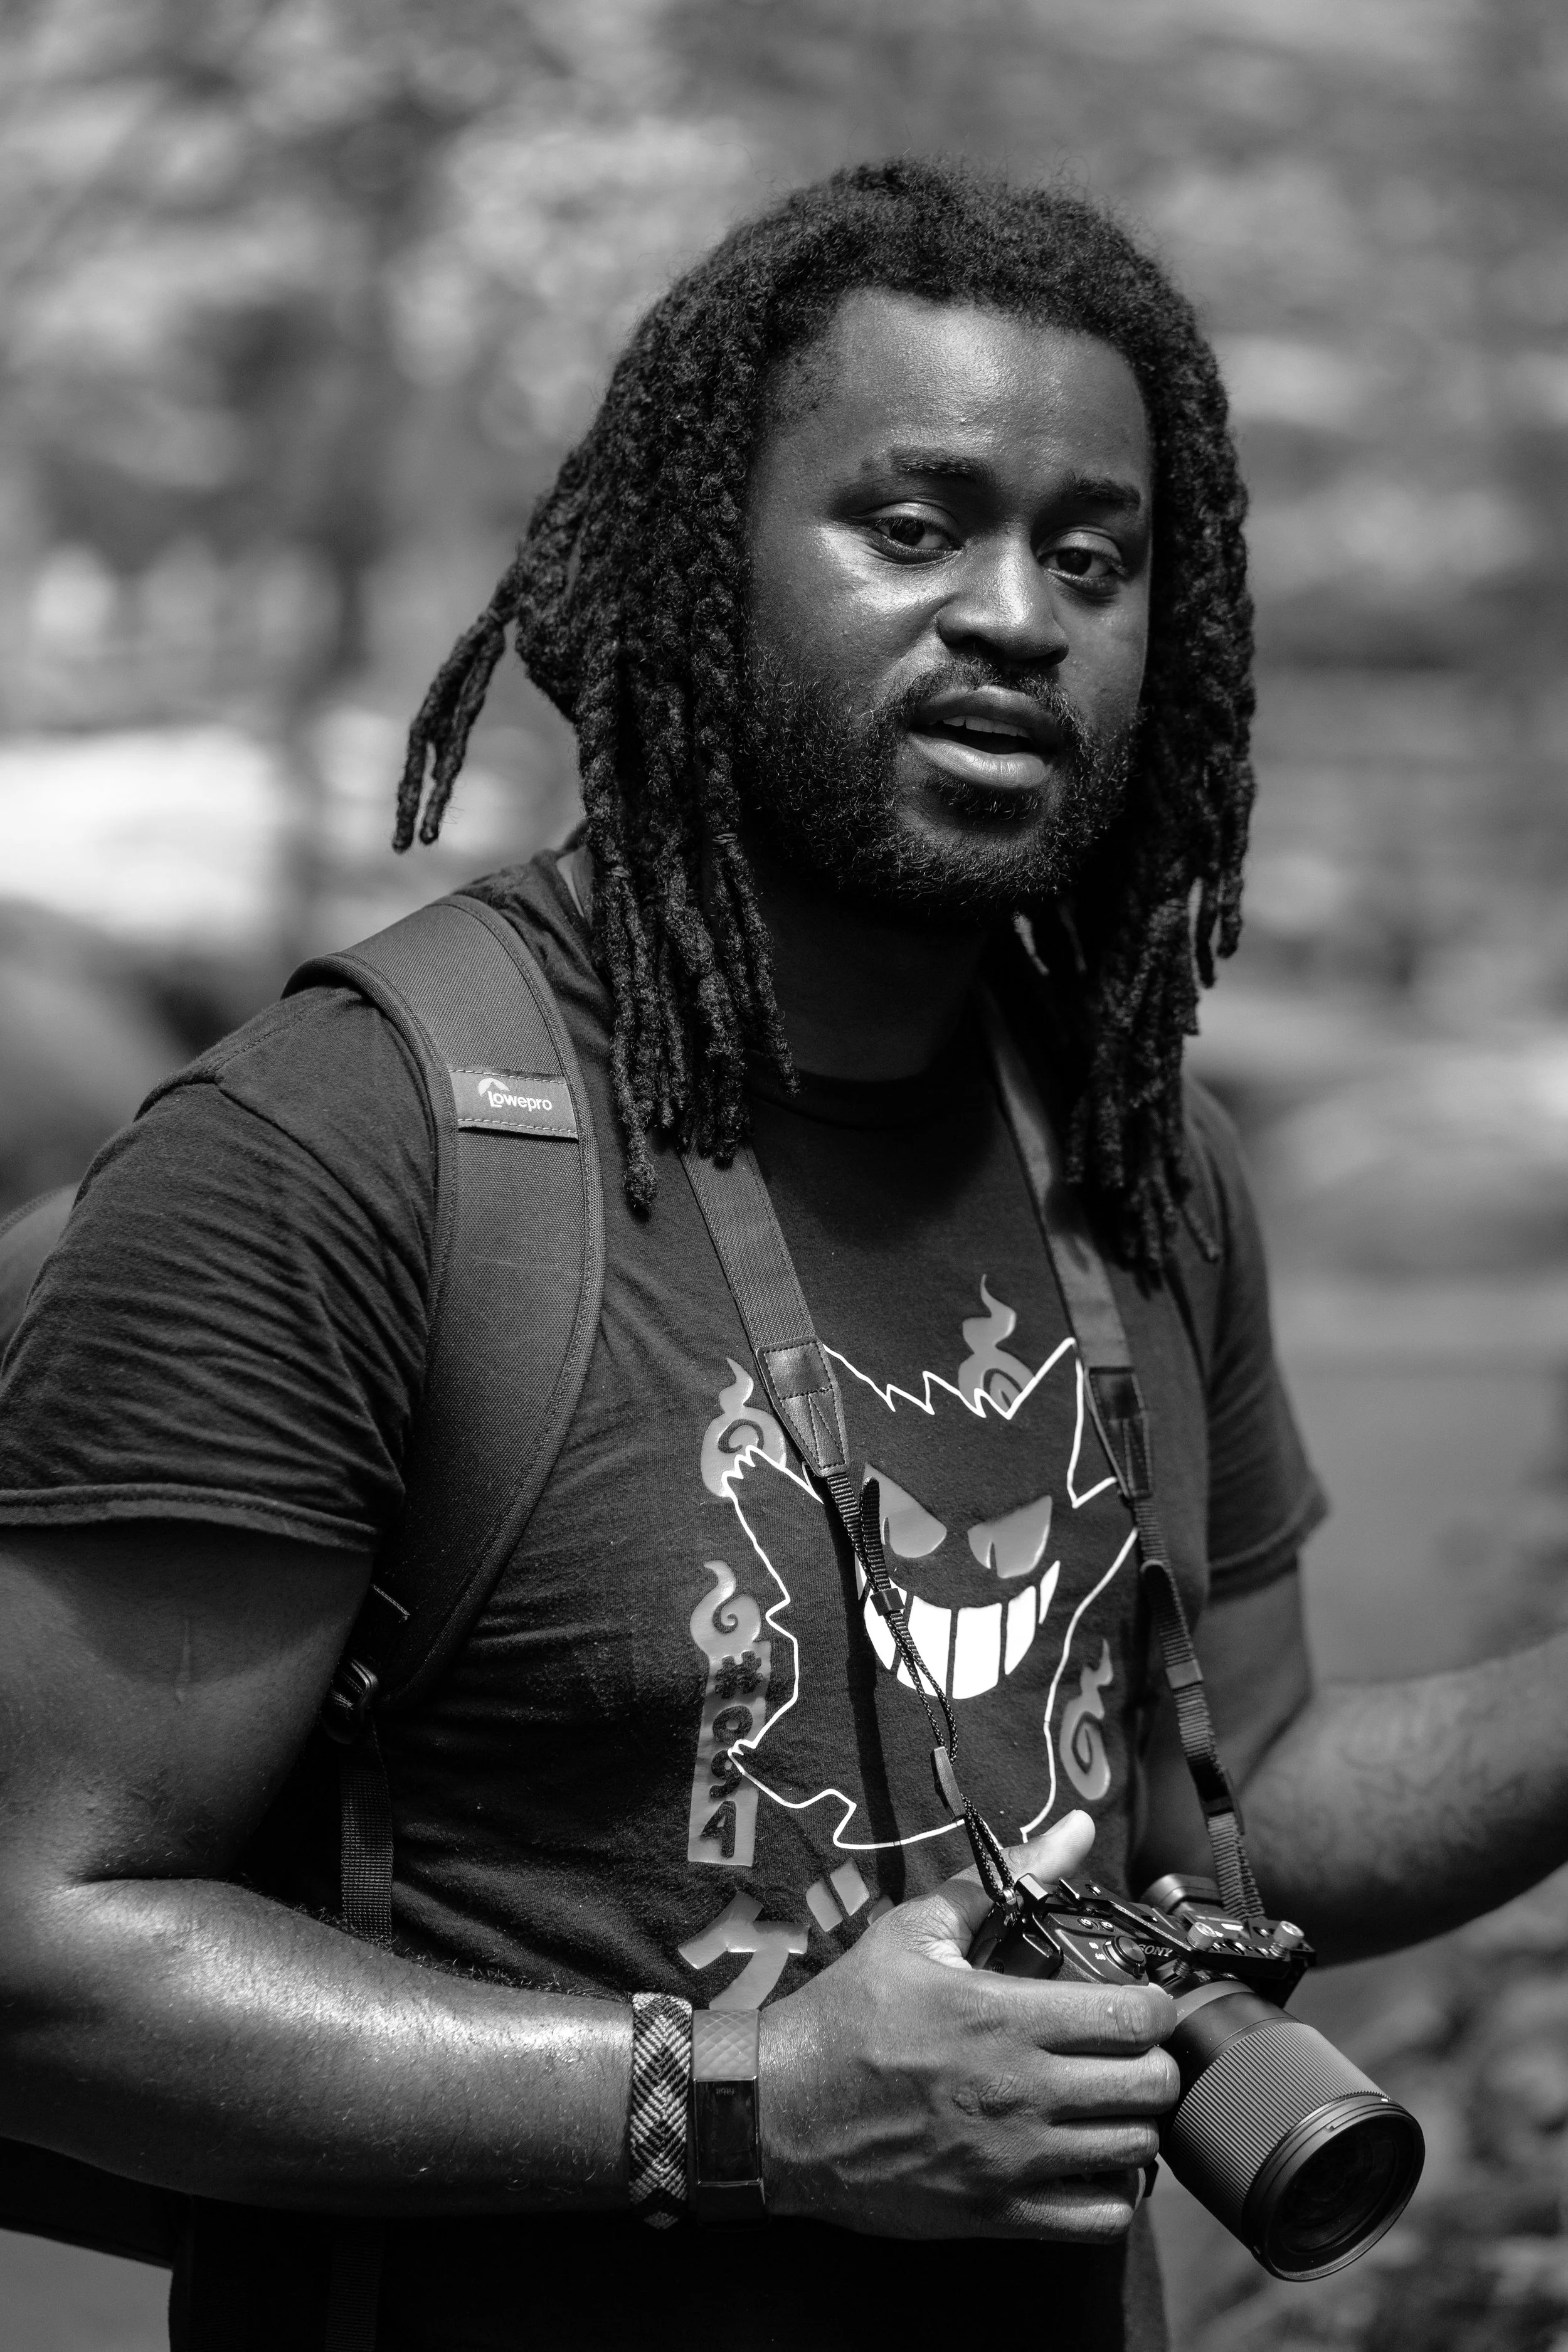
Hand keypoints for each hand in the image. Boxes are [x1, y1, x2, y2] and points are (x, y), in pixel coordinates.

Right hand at [757, 1811, 1178, 2240]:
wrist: (783, 2110)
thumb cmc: (849, 2013)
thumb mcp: (915, 1931)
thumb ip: (1003, 1882)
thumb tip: (1077, 1830)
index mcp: (1004, 2015)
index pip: (1135, 2016)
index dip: (1157, 2006)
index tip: (1143, 2002)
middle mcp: (1021, 2091)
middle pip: (1151, 2087)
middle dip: (1157, 2064)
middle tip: (1132, 2053)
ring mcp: (1013, 2161)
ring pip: (1135, 2152)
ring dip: (1137, 2124)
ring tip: (1113, 2104)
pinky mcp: (998, 2215)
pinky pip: (1099, 2217)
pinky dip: (1113, 2191)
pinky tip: (1091, 2161)